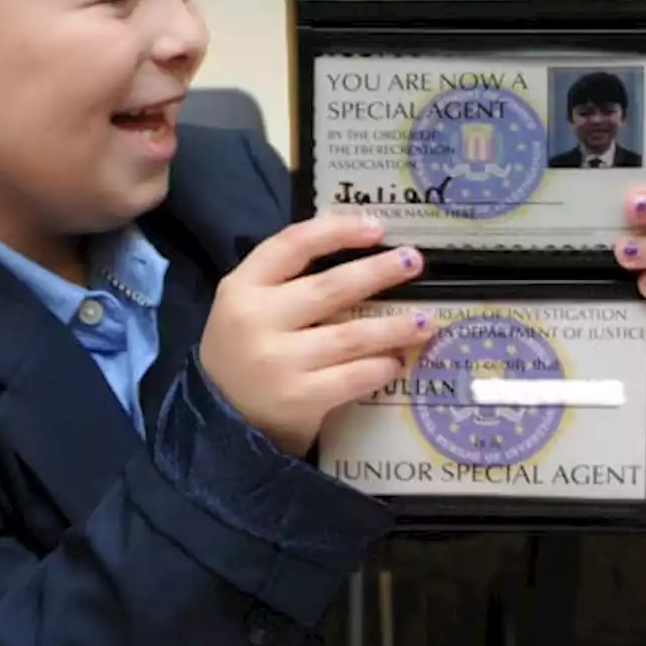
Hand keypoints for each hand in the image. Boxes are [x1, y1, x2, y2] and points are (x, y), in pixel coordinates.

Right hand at [199, 215, 430, 457]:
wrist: (220, 417)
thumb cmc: (246, 350)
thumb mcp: (249, 305)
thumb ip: (289, 280)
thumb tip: (364, 253)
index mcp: (242, 287)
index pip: (293, 244)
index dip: (337, 231)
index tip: (377, 228)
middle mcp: (257, 320)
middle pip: (330, 288)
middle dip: (378, 272)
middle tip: (413, 261)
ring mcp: (278, 361)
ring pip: (350, 336)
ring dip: (393, 326)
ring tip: (425, 321)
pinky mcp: (297, 399)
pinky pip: (352, 378)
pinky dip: (379, 368)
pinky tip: (395, 361)